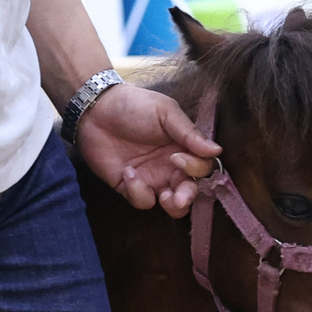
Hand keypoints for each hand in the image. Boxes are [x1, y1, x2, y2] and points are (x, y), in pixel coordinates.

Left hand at [76, 85, 220, 216]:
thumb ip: (190, 133)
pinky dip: (139, 192)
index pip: (203, 169)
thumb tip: (217, 151)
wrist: (95, 108)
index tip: (178, 158)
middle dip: (188, 198)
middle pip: (191, 192)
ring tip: (163, 196)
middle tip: (179, 197)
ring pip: (172, 206)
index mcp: (184, 149)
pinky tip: (128, 172)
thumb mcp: (166, 112)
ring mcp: (152, 179)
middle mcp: (172, 168)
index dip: (196, 170)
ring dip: (172, 205)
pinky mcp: (130, 188)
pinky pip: (143, 201)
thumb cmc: (134, 105)